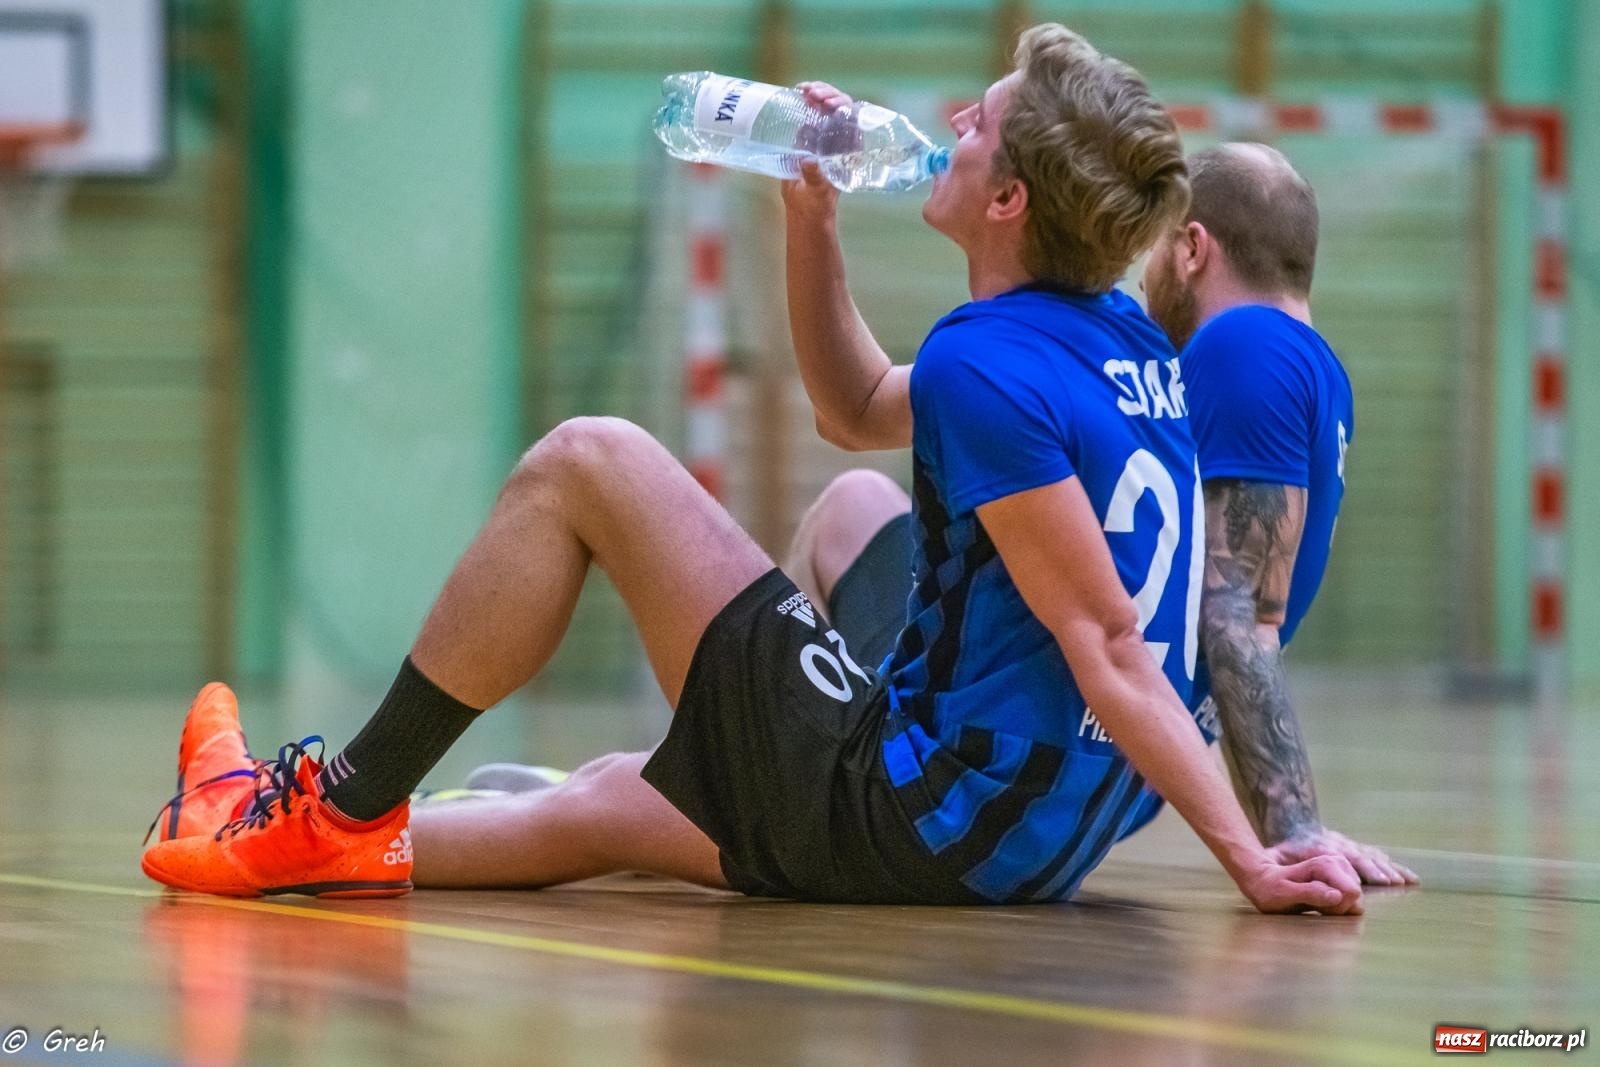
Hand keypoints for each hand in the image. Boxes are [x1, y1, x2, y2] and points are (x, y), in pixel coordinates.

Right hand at [780, 82, 852, 223]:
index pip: (852, 119)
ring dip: (817, 92)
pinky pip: (809, 112)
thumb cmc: (817, 204)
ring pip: (825, 105)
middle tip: (812, 93)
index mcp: (849, 148)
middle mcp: (839, 138)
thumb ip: (815, 178)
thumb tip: (809, 161)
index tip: (828, 102)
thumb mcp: (817, 192)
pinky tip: (797, 91)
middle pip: (839, 106)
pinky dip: (805, 99)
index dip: (842, 105)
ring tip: (803, 89)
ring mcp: (824, 134)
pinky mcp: (808, 135)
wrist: (802, 209)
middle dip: (828, 94)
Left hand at [1236, 853, 1363, 914]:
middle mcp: (1336, 861)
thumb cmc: (1269, 889)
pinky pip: (1351, 898)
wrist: (1261, 879)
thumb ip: (1309, 893)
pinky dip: (1339, 904)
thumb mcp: (1282, 894)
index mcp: (1324, 864)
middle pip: (1355, 895)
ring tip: (1314, 902)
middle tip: (1313, 905)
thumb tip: (1337, 896)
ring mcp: (1340, 868)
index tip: (1315, 906)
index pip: (1351, 892)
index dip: (1337, 906)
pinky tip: (1321, 902)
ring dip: (1338, 906)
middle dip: (1339, 906)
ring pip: (1355, 898)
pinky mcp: (1341, 876)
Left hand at [1268, 826, 1418, 886]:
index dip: (1363, 869)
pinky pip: (1374, 856)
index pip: (1345, 859)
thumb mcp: (1279, 856)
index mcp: (1321, 847)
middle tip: (1395, 882)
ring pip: (1371, 856)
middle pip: (1362, 857)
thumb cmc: (1286, 848)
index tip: (1379, 880)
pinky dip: (1389, 865)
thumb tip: (1299, 884)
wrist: (1293, 823)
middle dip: (1380, 870)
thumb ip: (1289, 868)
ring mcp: (1348, 844)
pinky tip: (1403, 874)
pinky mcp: (1354, 848)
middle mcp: (1339, 844)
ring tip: (1408, 880)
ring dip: (1389, 868)